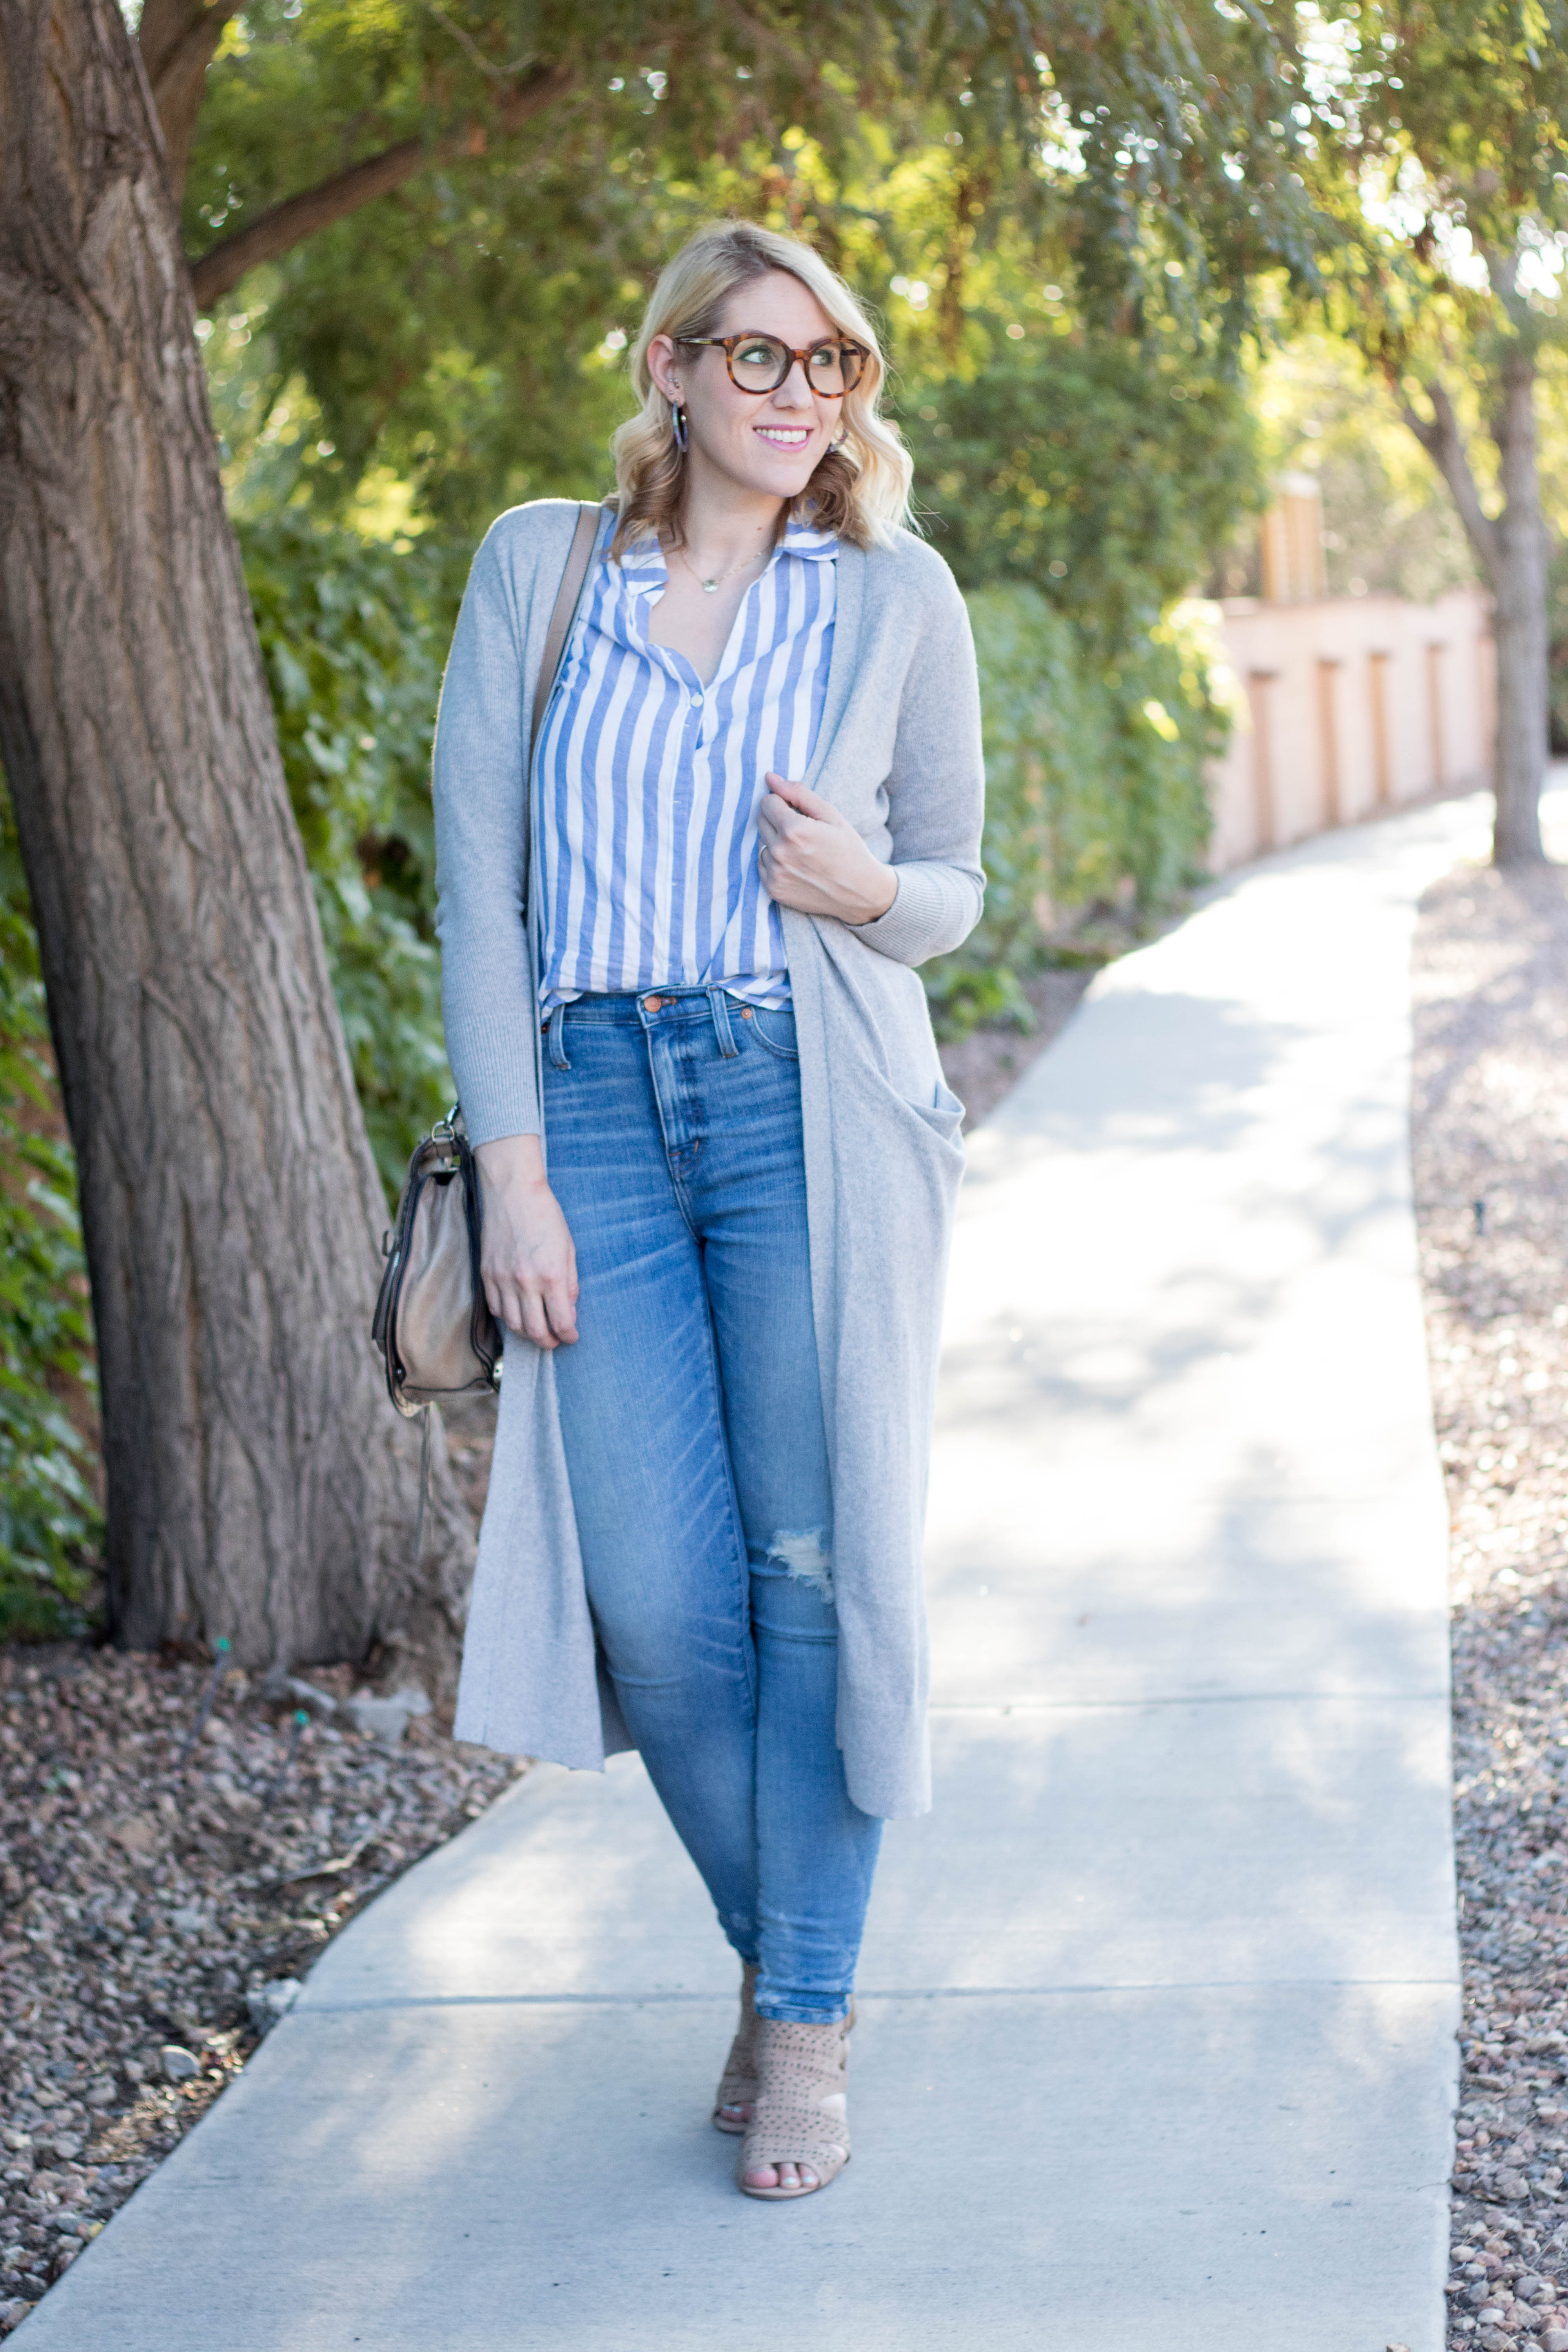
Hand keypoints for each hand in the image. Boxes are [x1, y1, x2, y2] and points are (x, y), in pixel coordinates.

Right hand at [474, 1134, 578, 1348]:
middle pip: (535, 1331)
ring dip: (527, 1333)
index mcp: (551, 1275)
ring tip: (537, 1329)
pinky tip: (518, 1312)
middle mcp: (525, 1282)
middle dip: (548, 1342)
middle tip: (555, 1340)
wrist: (512, 1192)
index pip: (561, 1322)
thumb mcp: (568, 1248)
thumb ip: (570, 1283)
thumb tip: (568, 1312)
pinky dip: (508, 1317)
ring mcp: (502, 1280)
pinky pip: (495, 1308)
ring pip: (513, 1324)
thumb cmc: (546, 1216)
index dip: (568, 1336)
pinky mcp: (486, 1274)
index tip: (572, 1337)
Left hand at [757, 775, 897, 925]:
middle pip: (761, 820)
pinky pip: (762, 864)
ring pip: (761, 843)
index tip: (799, 812)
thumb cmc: (848, 849)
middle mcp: (780, 852)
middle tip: (802, 830)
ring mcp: (775, 873)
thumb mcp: (830, 815)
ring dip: (775, 841)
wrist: (860, 892)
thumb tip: (770, 777)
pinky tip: (796, 865)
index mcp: (794, 830)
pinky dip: (774, 861)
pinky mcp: (773, 889)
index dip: (783, 803)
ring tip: (801, 850)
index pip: (767, 802)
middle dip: (778, 819)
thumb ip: (798, 793)